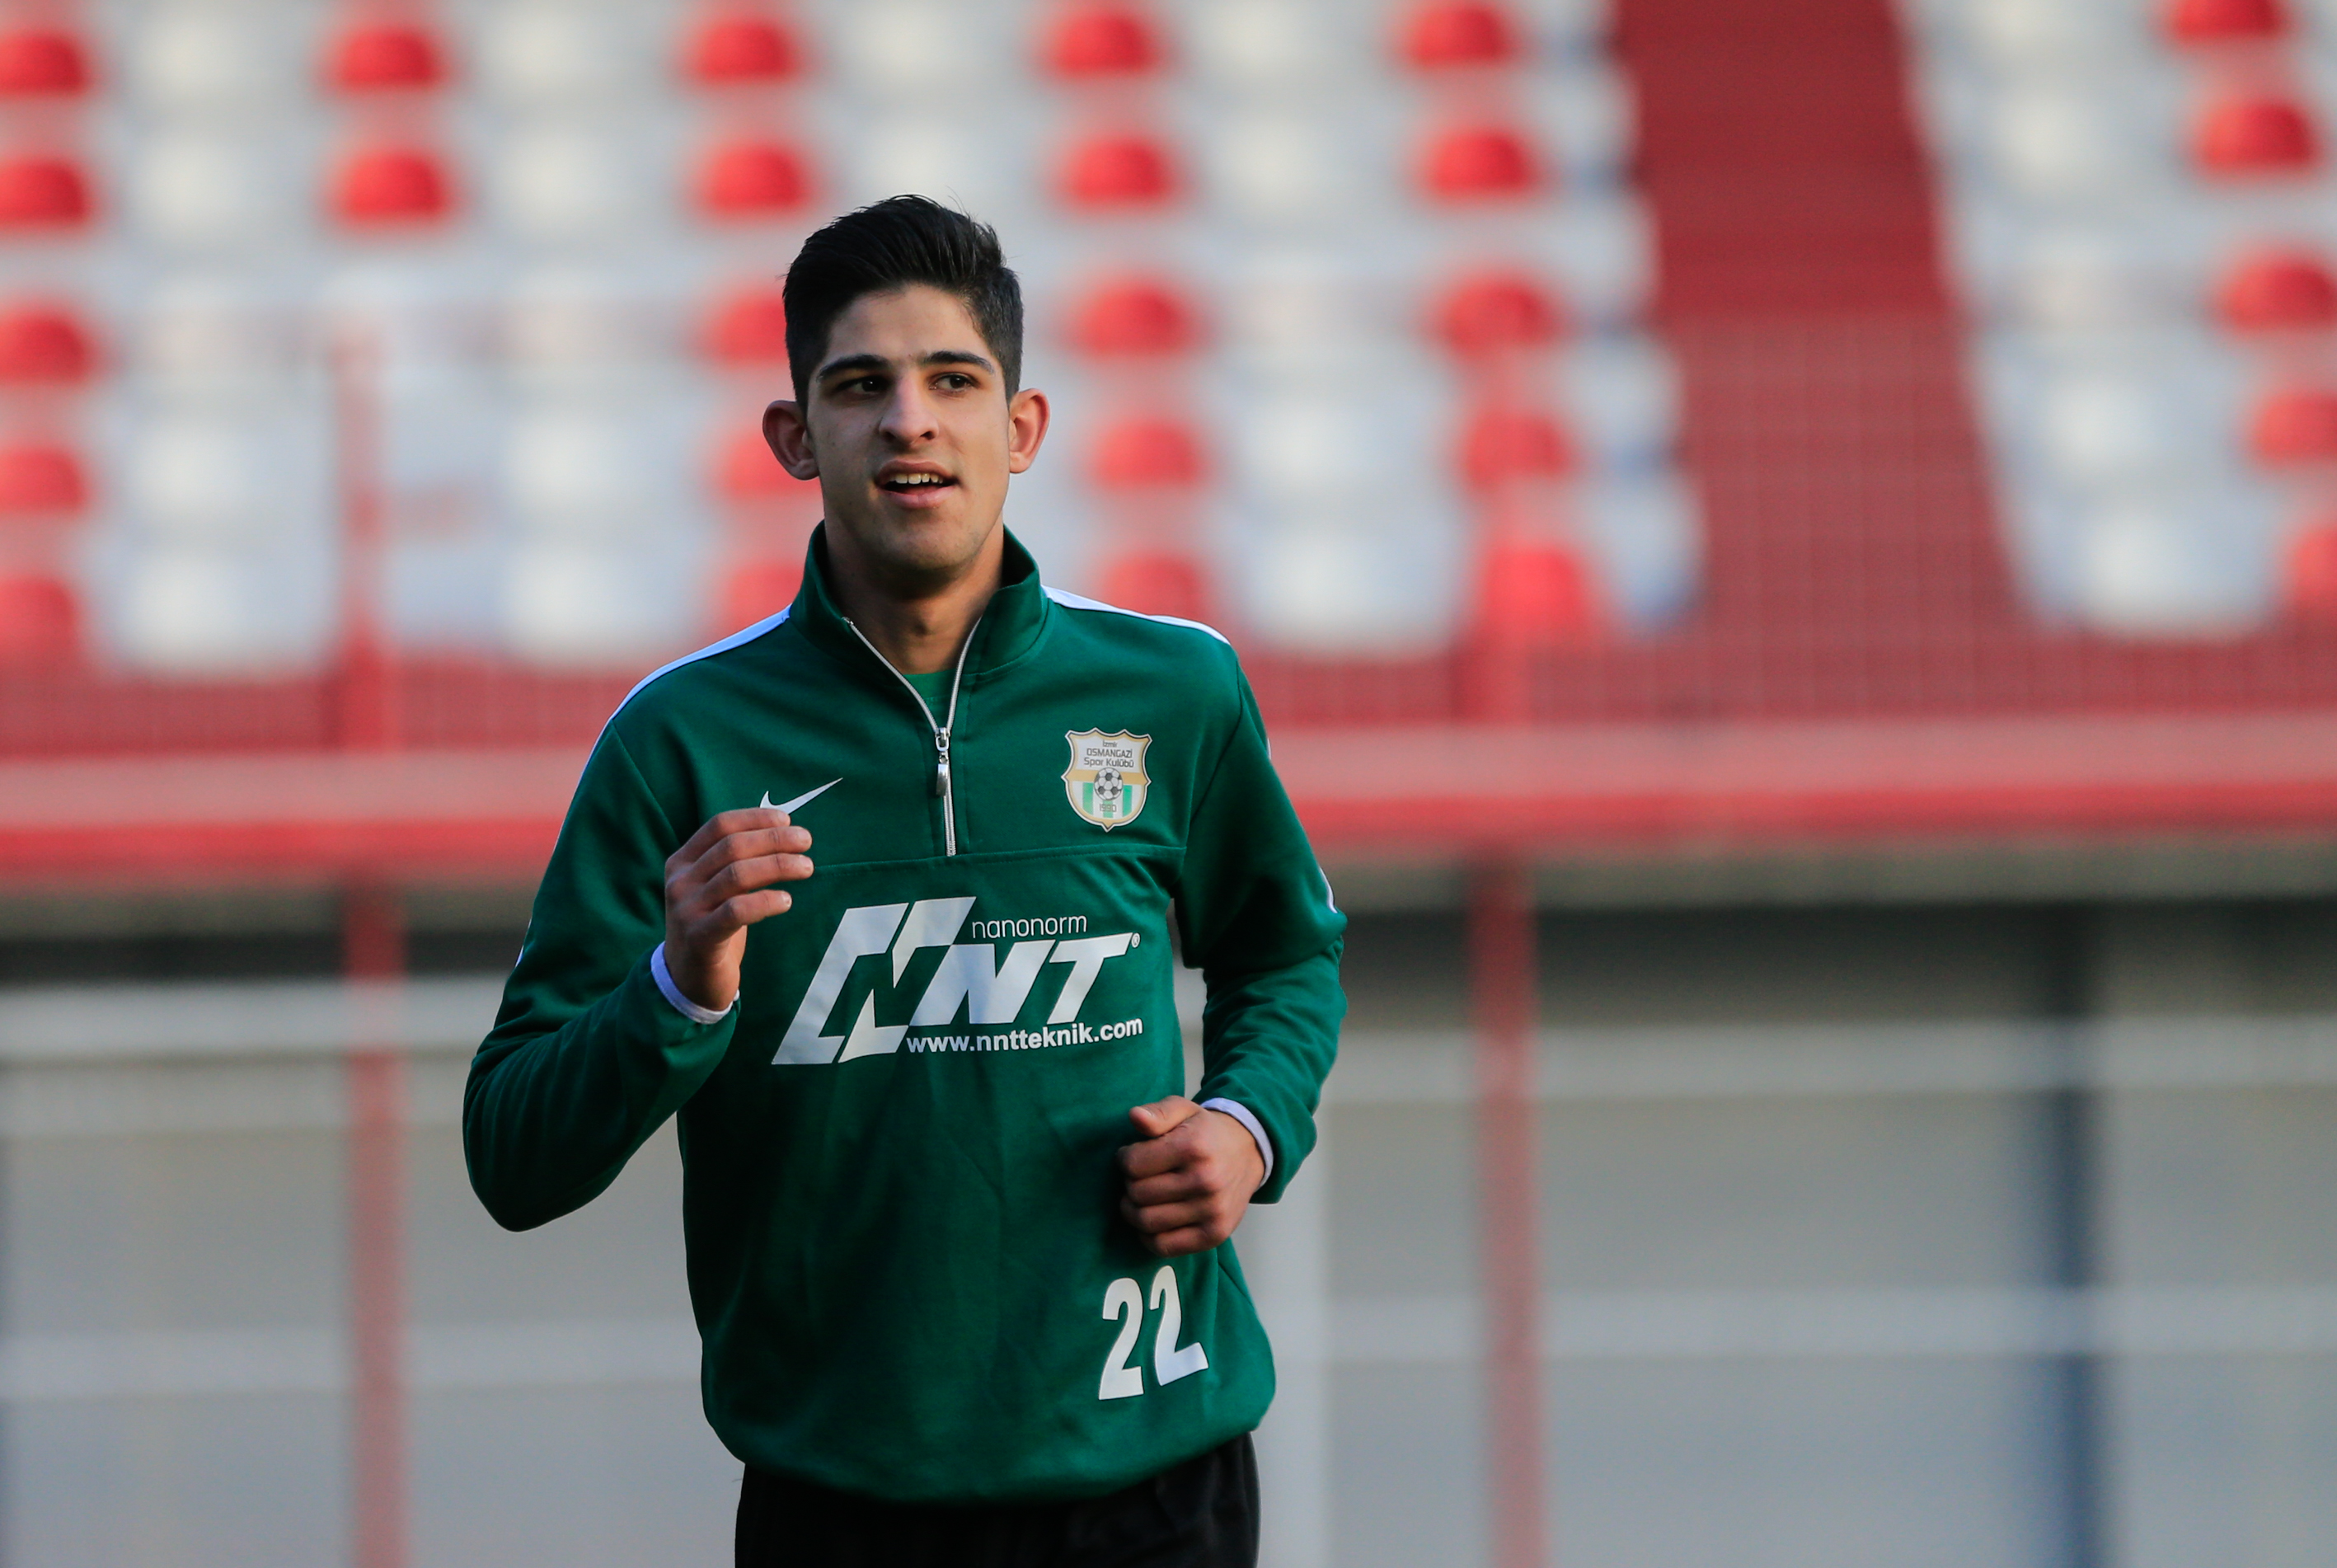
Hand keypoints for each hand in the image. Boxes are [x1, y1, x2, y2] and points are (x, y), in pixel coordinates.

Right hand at [663, 808, 813, 1012]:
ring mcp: (687, 909)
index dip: (755, 818)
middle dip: (774, 839)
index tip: (787, 819)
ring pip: (737, 874)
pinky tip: (786, 901)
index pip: (719, 825)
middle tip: (806, 842)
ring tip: (806, 867)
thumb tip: (782, 831)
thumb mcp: (715, 888)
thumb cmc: (712, 925)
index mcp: (683, 861)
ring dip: (778, 865)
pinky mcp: (700, 937)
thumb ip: (735, 862)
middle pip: (732, 846)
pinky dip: (765, 901)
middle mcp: (681, 881)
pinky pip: (736, 911)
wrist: (687, 978)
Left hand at [1117, 1096, 1265, 1256]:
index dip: (1125, 1159)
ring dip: (1135, 1211)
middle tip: (1140, 1177)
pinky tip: (1153, 1220)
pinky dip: (1149, 1237)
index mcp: (1194, 1147)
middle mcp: (1205, 1181)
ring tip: (1143, 1198)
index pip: (1132, 1164)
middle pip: (1137, 1194)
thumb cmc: (1206, 1132)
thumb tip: (1135, 1116)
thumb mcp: (1184, 1110)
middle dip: (1130, 1184)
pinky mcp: (1214, 1234)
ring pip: (1146, 1221)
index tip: (1133, 1155)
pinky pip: (1164, 1246)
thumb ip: (1158, 1112)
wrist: (1248, 1153)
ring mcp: (1212, 1211)